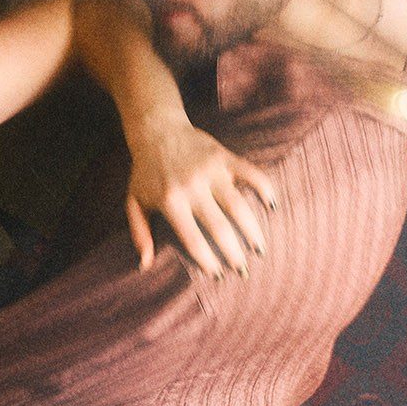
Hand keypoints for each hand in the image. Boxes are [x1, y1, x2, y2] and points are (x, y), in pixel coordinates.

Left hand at [125, 115, 277, 279]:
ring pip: (239, 205)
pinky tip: (272, 206)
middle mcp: (192, 187)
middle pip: (220, 228)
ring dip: (253, 230)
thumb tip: (144, 265)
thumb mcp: (134, 202)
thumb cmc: (145, 172)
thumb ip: (139, 233)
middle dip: (235, 253)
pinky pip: (251, 173)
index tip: (218, 275)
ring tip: (260, 249)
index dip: (208, 261)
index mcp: (170, 201)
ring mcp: (211, 171)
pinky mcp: (224, 156)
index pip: (194, 239)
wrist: (156, 129)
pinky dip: (265, 188)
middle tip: (243, 270)